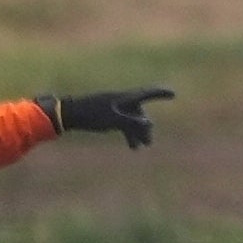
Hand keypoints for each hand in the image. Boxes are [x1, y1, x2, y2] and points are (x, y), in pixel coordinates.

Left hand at [46, 86, 174, 149]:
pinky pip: (123, 122)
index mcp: (124, 98)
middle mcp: (121, 101)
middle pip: (140, 112)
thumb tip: (150, 124)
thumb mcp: (114, 120)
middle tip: (148, 143)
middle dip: (145, 127)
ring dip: (136, 133)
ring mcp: (114, 107)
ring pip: (131, 119)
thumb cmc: (92, 114)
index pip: (146, 94)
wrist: (69, 113)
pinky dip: (127, 132)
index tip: (173, 94)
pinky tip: (130, 144)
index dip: (160, 94)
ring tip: (138, 148)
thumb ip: (133, 122)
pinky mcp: (107, 114)